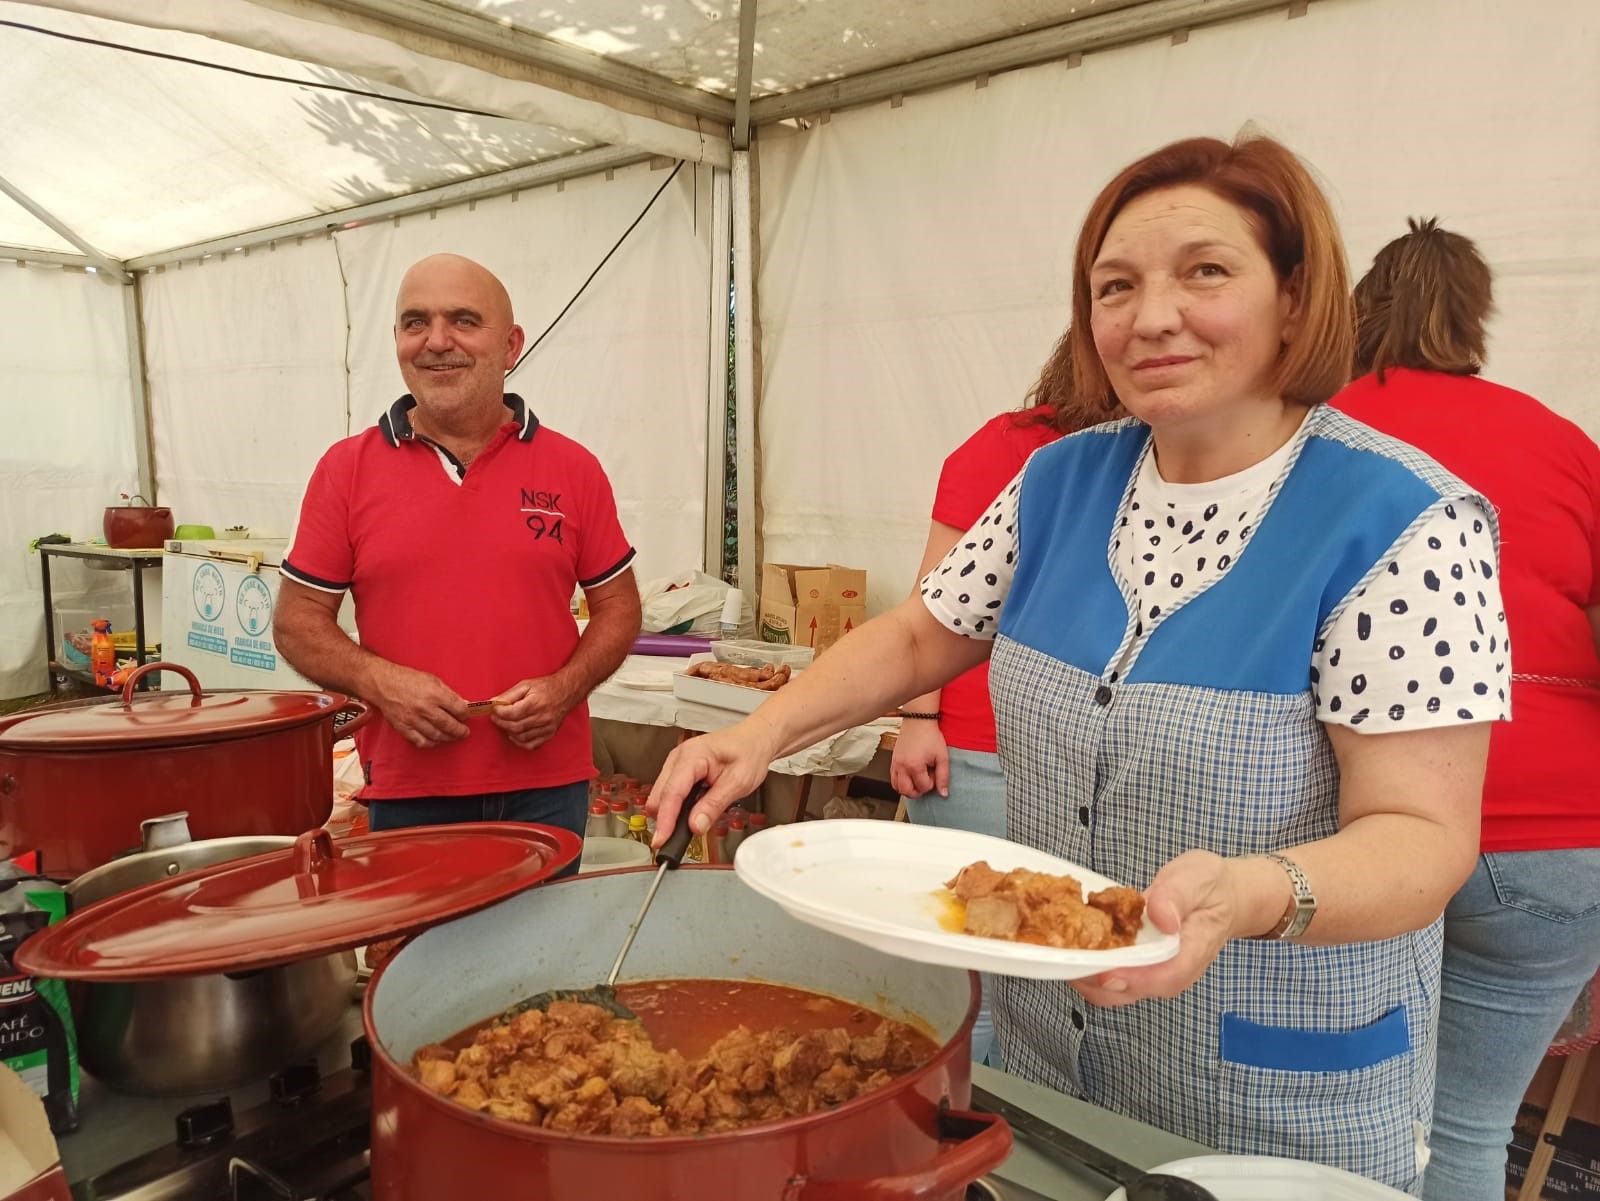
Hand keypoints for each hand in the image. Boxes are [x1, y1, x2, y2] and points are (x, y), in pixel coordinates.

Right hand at [370, 662, 469, 747]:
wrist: (383, 684)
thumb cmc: (407, 679)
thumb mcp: (432, 680)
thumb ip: (449, 693)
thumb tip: (463, 704)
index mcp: (434, 694)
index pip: (458, 709)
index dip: (465, 715)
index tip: (465, 716)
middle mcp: (424, 708)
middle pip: (449, 725)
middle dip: (460, 731)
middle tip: (464, 732)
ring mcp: (413, 719)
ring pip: (436, 735)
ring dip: (447, 738)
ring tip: (452, 736)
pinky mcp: (404, 727)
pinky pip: (421, 741)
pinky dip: (431, 743)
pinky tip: (435, 740)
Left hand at [490, 675, 578, 750]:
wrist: (566, 692)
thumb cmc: (545, 688)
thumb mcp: (526, 685)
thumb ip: (509, 695)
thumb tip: (493, 702)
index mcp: (535, 703)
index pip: (511, 713)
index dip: (498, 713)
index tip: (494, 709)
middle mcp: (542, 717)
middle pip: (514, 726)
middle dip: (501, 722)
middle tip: (496, 717)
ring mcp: (547, 727)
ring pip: (521, 737)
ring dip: (509, 732)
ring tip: (506, 724)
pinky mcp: (549, 734)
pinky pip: (531, 745)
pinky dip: (520, 742)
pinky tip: (516, 734)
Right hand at [647, 723, 777, 846]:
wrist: (755, 739)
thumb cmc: (749, 753)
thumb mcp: (738, 782)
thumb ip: (715, 805)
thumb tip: (695, 826)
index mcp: (692, 756)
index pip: (672, 792)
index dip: (665, 819)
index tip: (661, 840)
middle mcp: (679, 757)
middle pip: (660, 795)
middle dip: (664, 819)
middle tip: (673, 841)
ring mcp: (676, 763)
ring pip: (661, 795)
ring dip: (669, 813)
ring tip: (684, 828)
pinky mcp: (679, 770)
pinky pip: (669, 791)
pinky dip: (675, 806)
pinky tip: (688, 814)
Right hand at [889, 720, 949, 796]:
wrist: (918, 721)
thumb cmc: (930, 736)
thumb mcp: (942, 756)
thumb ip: (943, 776)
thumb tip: (943, 793)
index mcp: (914, 765)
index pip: (923, 787)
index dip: (932, 784)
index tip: (934, 773)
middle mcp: (902, 766)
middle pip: (907, 791)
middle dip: (918, 791)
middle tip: (926, 782)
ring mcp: (895, 764)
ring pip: (897, 787)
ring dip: (908, 789)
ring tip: (918, 781)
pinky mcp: (893, 761)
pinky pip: (893, 779)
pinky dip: (901, 782)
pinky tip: (910, 776)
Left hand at [1070, 850, 1241, 1006]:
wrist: (1220, 897)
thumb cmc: (1210, 888)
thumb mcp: (1197, 879)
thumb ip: (1177, 897)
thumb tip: (1160, 917)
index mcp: (1189, 954)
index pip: (1161, 979)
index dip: (1129, 979)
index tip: (1102, 971)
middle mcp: (1167, 971)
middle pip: (1125, 992)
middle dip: (1091, 981)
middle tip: (1063, 956)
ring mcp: (1149, 971)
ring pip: (1109, 988)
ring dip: (1083, 974)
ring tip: (1060, 948)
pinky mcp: (1134, 964)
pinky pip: (1107, 972)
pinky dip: (1086, 963)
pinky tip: (1069, 942)